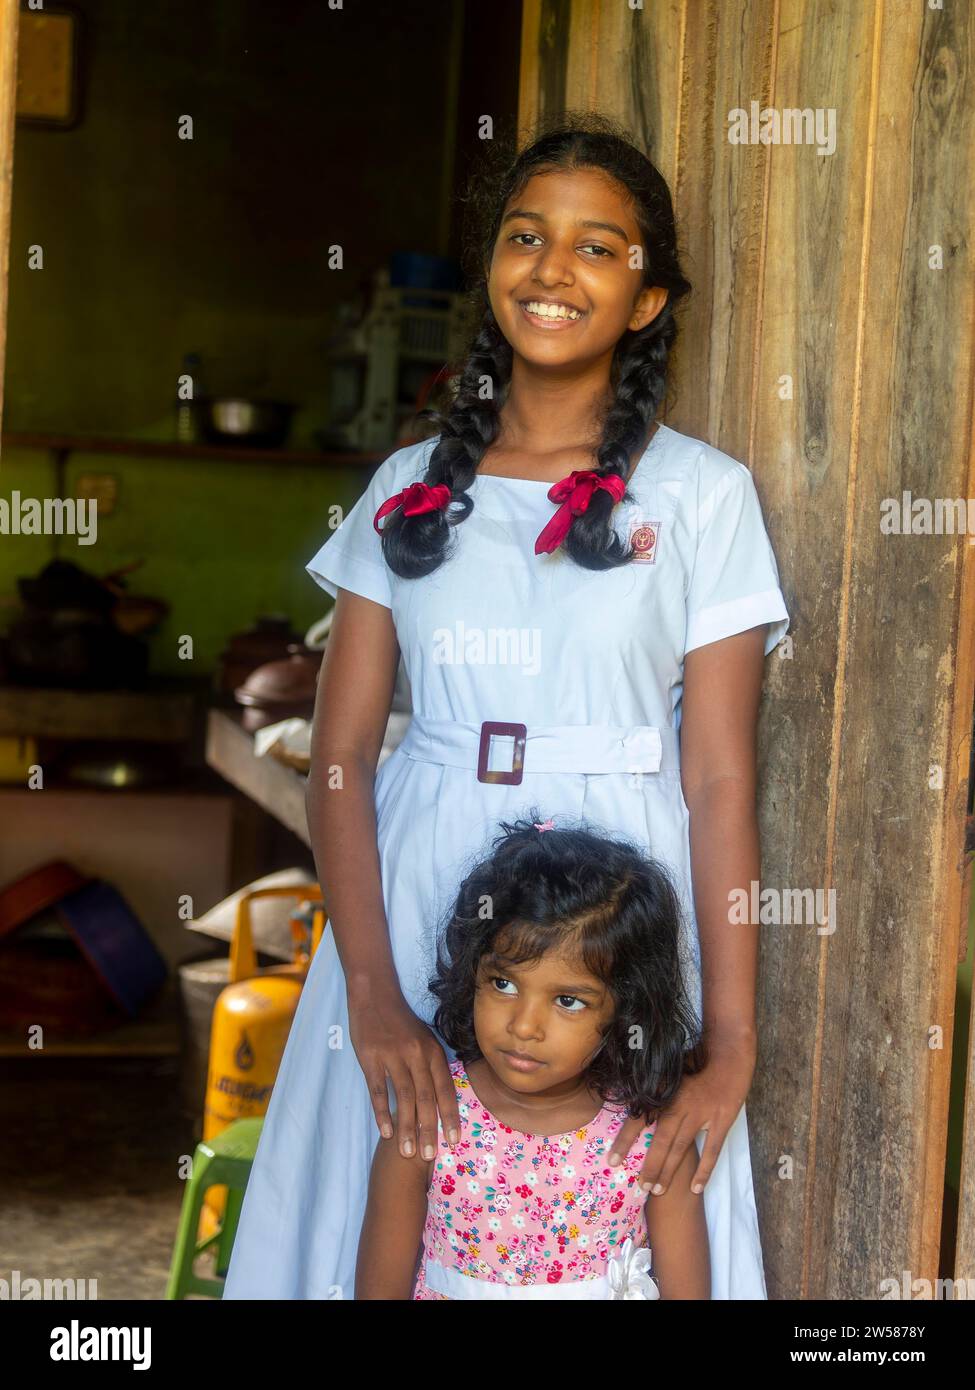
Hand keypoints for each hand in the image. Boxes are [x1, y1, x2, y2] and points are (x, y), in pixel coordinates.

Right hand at [347, 981, 461, 1160]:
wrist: (375, 994)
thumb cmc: (401, 1021)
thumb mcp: (424, 1039)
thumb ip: (431, 1065)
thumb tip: (440, 1097)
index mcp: (433, 1051)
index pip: (445, 1089)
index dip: (450, 1116)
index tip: (454, 1140)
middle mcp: (417, 1054)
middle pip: (426, 1098)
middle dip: (429, 1130)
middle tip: (430, 1156)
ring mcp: (393, 1056)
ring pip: (403, 1098)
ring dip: (406, 1128)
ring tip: (407, 1152)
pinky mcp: (371, 1058)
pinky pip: (378, 1090)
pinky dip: (382, 1113)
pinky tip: (386, 1132)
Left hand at [607, 1031, 756, 1195]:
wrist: (729, 1060)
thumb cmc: (696, 1064)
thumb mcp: (668, 1070)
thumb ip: (650, 1084)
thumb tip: (624, 1093)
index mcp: (666, 1093)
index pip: (640, 1118)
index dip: (626, 1139)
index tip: (612, 1160)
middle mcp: (681, 1105)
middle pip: (662, 1140)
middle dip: (650, 1165)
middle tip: (639, 1188)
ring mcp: (702, 1115)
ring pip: (682, 1148)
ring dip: (670, 1171)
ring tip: (658, 1191)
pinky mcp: (721, 1123)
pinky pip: (712, 1150)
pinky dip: (704, 1171)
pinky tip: (695, 1189)